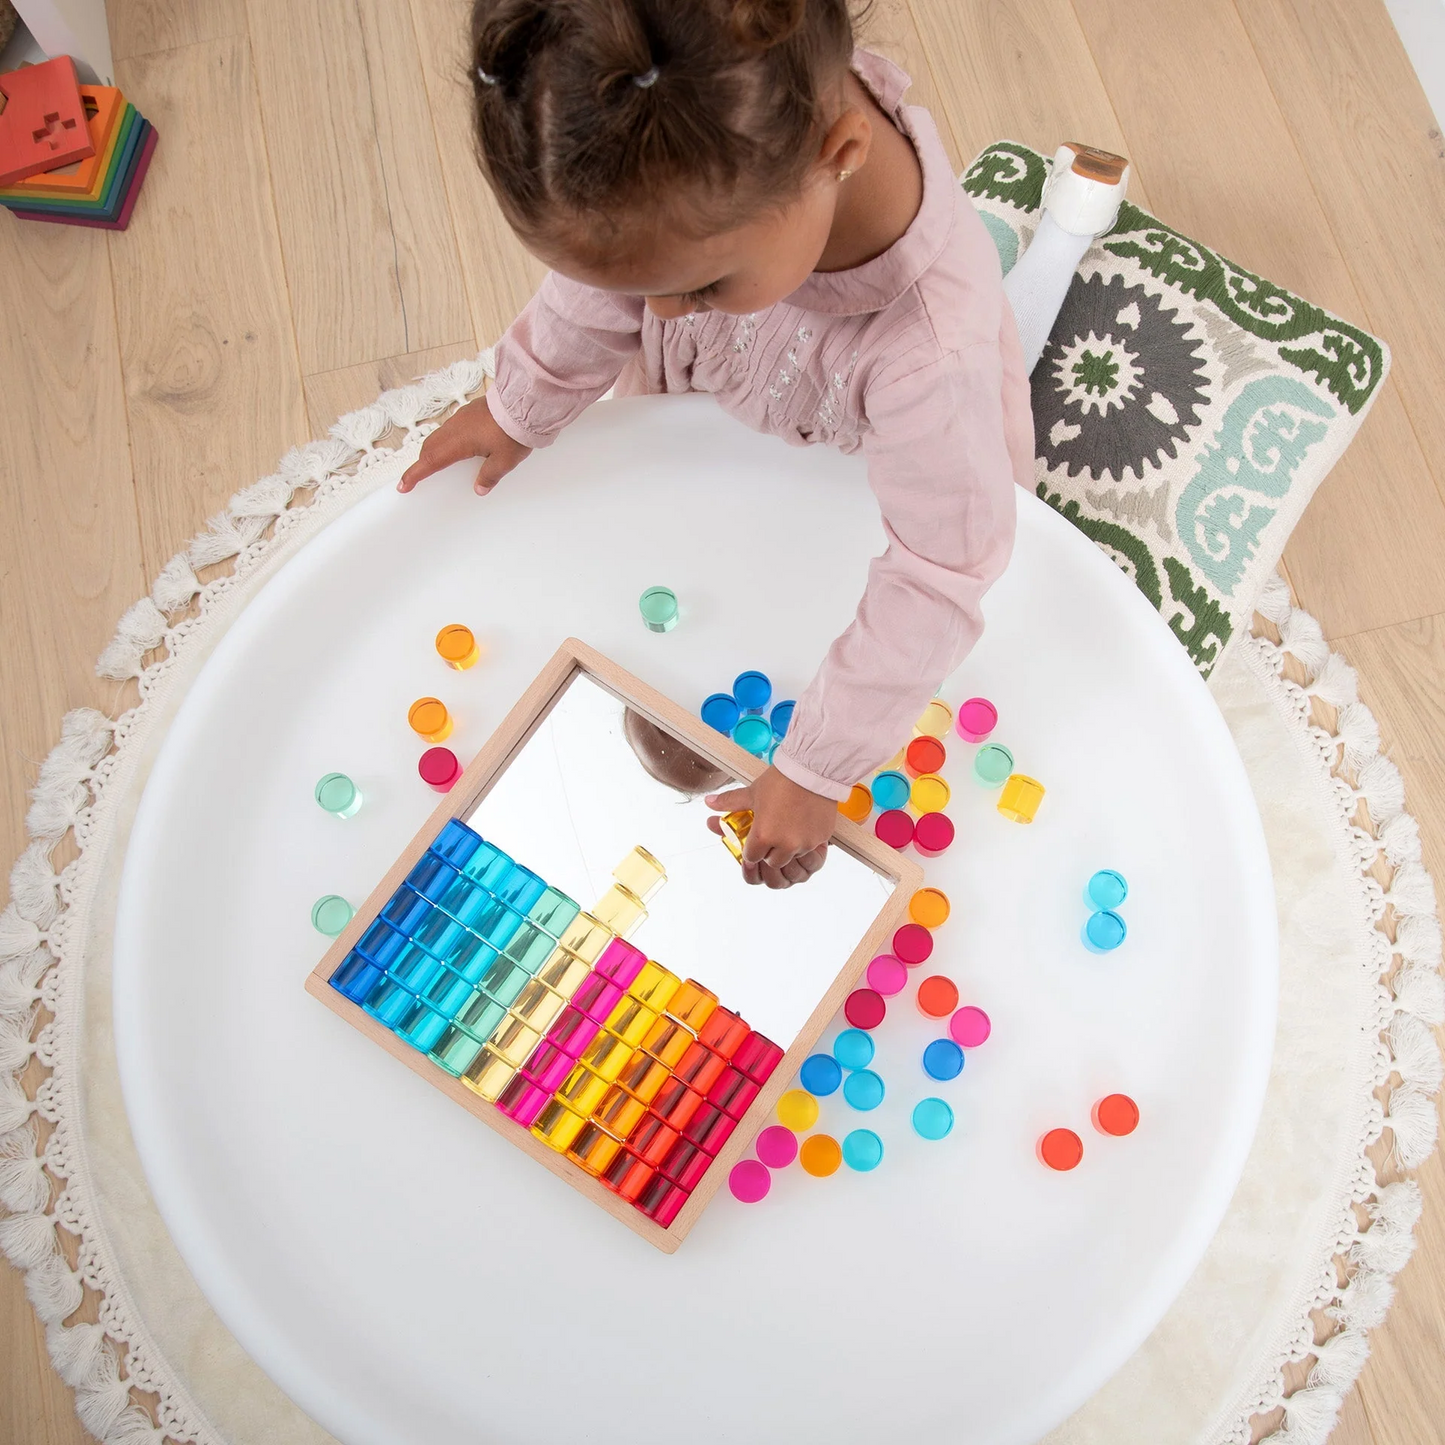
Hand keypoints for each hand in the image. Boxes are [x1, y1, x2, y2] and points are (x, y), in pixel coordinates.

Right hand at [398, 394, 531, 495]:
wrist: (524, 404)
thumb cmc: (513, 432)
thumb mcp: (503, 462)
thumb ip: (489, 476)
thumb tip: (479, 488)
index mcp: (458, 442)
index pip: (429, 462)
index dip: (414, 475)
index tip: (403, 486)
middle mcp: (454, 428)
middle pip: (430, 447)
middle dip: (421, 462)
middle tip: (416, 477)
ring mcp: (461, 417)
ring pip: (439, 436)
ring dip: (432, 450)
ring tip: (434, 462)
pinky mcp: (470, 411)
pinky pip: (450, 428)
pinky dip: (445, 440)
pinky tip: (456, 445)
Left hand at [706, 767, 834, 888]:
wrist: (812, 770)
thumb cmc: (781, 781)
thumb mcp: (752, 793)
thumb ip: (730, 802)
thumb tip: (709, 802)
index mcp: (762, 836)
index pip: (752, 858)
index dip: (752, 850)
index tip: (755, 842)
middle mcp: (784, 844)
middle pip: (772, 862)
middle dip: (770, 852)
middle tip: (772, 834)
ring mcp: (804, 843)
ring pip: (792, 858)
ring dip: (788, 849)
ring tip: (788, 828)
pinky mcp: (820, 839)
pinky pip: (810, 849)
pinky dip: (805, 841)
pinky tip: (803, 825)